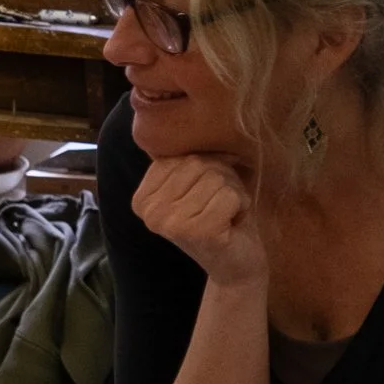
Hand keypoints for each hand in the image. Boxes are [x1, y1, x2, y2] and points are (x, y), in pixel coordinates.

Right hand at [132, 153, 266, 287]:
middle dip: (222, 179)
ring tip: (226, 215)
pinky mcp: (195, 232)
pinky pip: (229, 194)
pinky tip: (232, 223)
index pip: (180, 156)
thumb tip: (196, 120)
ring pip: (216, 176)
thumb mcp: (197, 184)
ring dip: (233, 193)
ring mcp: (169, 223)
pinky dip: (241, 205)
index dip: (206, 167)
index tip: (205, 196)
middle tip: (219, 207)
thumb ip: (187, 160)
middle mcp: (149, 212)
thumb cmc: (220, 218)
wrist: (237, 264)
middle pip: (198, 163)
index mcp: (142, 199)